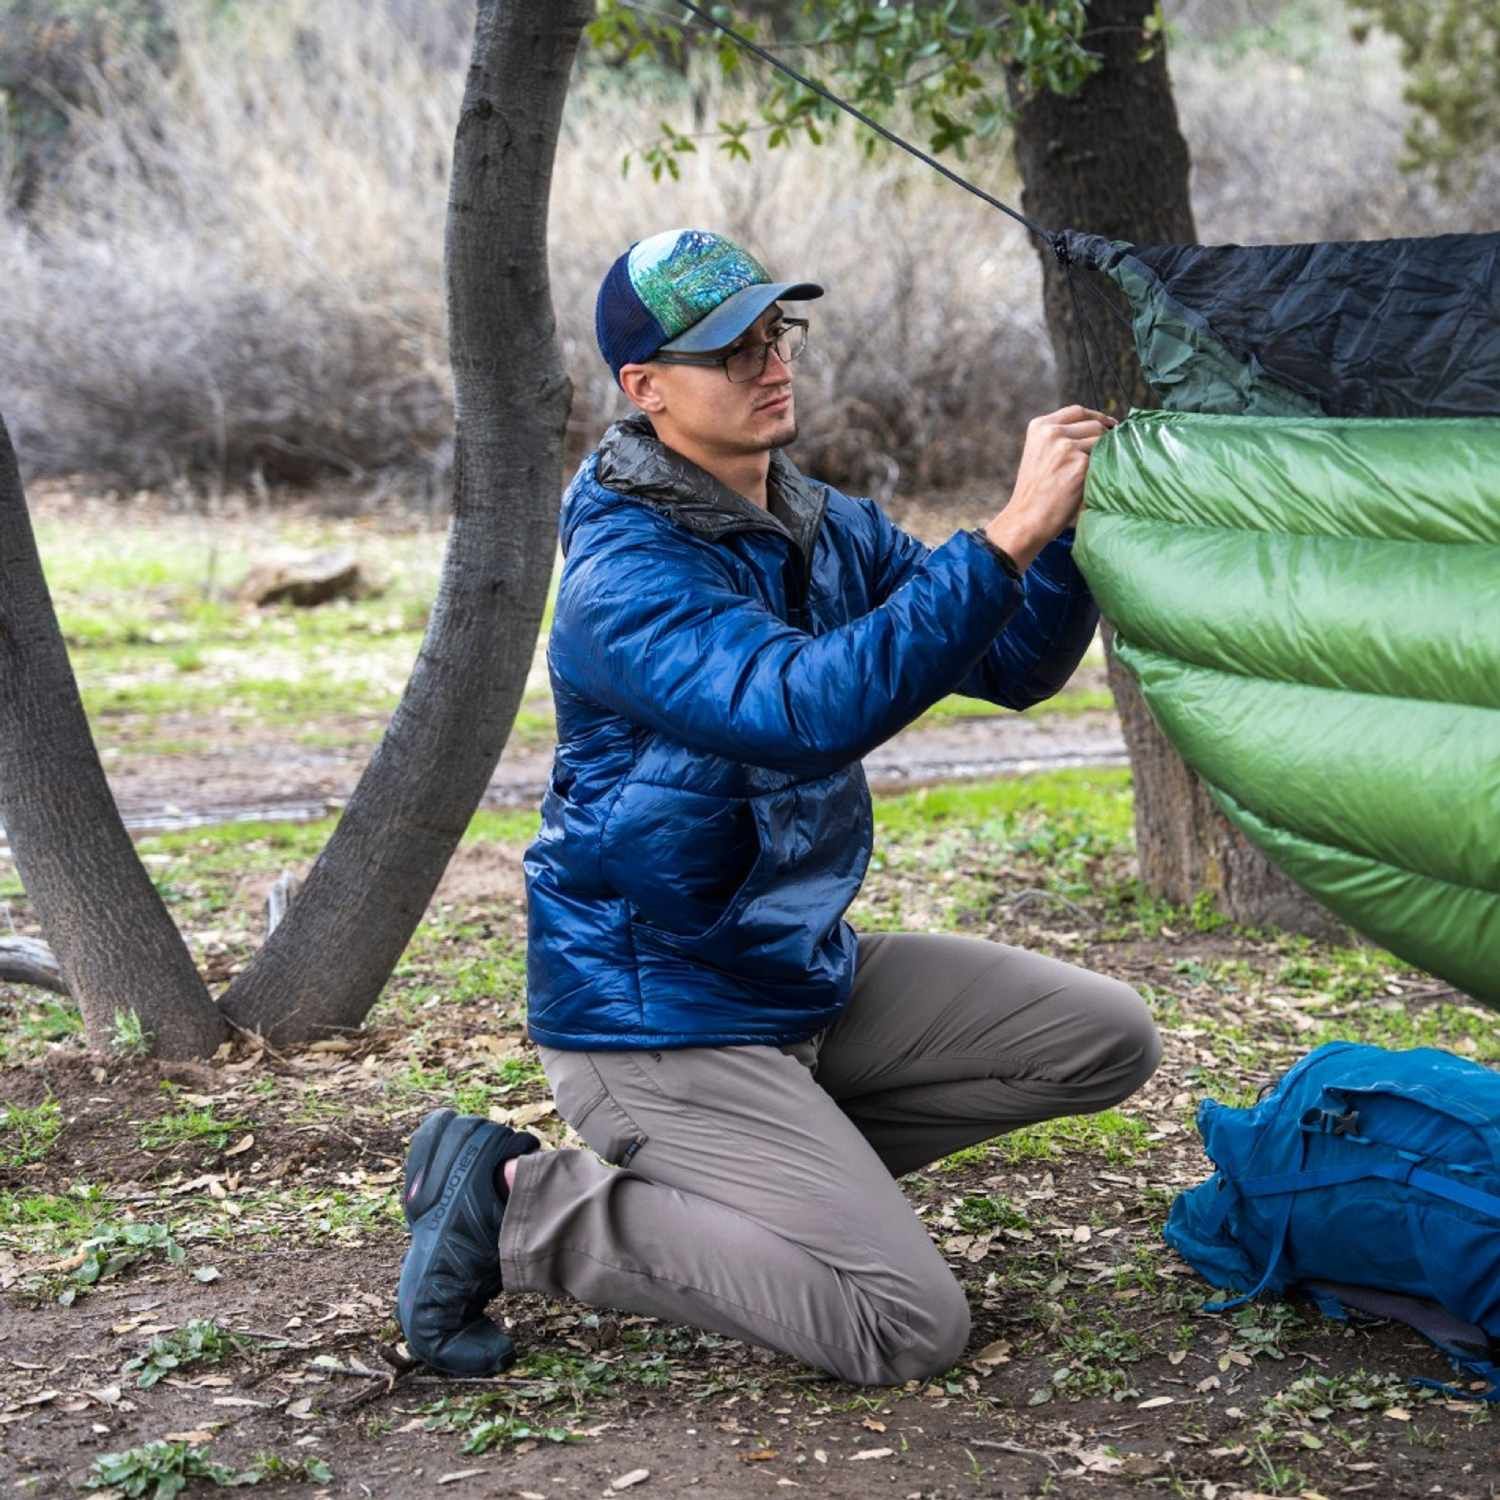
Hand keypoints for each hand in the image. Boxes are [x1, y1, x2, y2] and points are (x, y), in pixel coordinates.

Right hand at [983, 405, 1116, 572]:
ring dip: (1104, 455)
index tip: (1110, 425)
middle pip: (1093, 424)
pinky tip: (1094, 482)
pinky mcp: (1080, 463)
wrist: (1027, 518)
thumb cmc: (1036, 492)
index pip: (1077, 411)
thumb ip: (1060, 437)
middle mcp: (1052, 432)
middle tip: (1106, 455)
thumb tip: (1099, 427)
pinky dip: (1104, 469)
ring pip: (1102, 440)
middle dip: (1103, 438)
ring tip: (1095, 472)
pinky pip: (1104, 459)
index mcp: (1039, 426)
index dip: (1097, 417)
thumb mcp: (1039, 454)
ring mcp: (1066, 447)